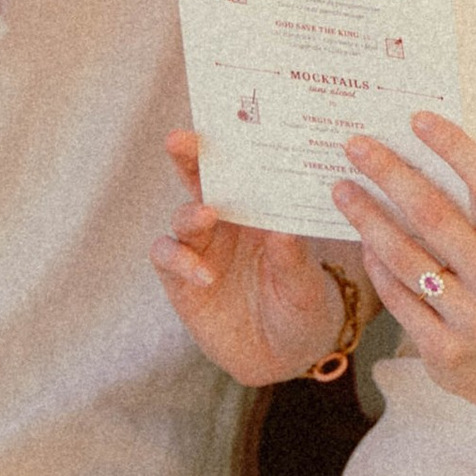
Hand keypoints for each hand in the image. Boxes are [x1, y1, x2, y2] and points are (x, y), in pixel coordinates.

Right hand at [153, 132, 351, 383]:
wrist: (284, 354)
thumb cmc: (302, 307)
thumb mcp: (306, 287)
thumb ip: (292, 261)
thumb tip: (281, 232)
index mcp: (259, 207)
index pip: (240, 166)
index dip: (227, 142)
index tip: (222, 120)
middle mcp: (225, 221)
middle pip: (198, 179)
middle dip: (188, 156)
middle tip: (181, 139)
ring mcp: (200, 249)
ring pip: (182, 218)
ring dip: (191, 212)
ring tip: (207, 215)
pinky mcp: (181, 280)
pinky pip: (170, 260)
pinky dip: (181, 261)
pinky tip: (203, 274)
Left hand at [335, 115, 475, 415]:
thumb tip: (429, 146)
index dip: (455, 148)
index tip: (418, 118)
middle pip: (436, 216)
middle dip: (391, 174)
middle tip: (356, 145)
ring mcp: (472, 319)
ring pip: (407, 258)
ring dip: (368, 218)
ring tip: (341, 189)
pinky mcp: (443, 349)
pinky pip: (397, 297)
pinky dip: (375, 265)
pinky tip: (360, 240)